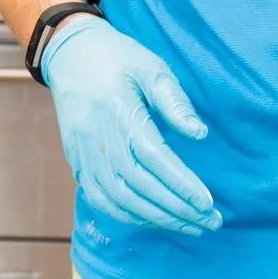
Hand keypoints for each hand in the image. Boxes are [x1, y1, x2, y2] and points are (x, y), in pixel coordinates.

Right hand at [39, 17, 221, 234]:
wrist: (68, 53)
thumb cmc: (117, 57)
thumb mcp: (152, 68)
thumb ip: (175, 102)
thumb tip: (200, 134)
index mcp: (120, 113)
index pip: (155, 159)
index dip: (182, 185)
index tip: (207, 204)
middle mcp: (99, 138)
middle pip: (139, 186)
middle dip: (176, 210)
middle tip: (209, 222)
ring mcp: (84, 152)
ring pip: (118, 198)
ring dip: (154, 218)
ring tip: (187, 226)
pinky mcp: (76, 160)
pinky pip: (98, 198)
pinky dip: (125, 214)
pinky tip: (150, 219)